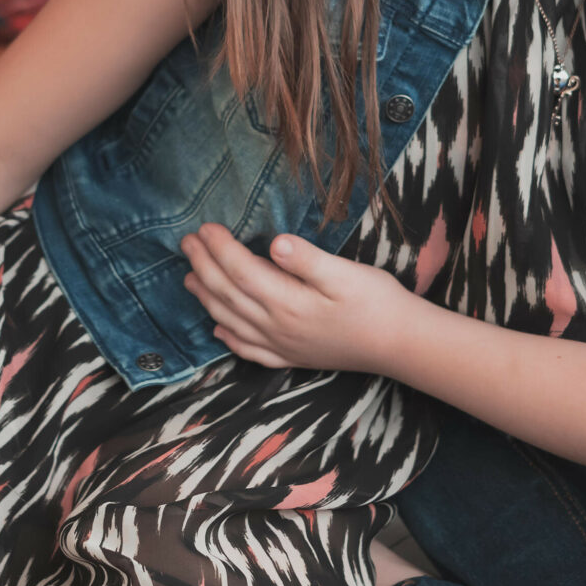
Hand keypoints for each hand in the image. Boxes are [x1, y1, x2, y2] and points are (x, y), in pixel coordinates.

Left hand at [181, 223, 409, 372]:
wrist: (399, 344)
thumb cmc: (376, 302)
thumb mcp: (346, 273)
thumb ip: (307, 260)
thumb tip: (275, 243)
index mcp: (288, 302)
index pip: (241, 271)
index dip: (219, 248)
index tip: (204, 227)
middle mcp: (277, 327)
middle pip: (229, 295)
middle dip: (203, 267)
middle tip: (186, 243)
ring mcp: (282, 346)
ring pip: (232, 321)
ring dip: (206, 299)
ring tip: (189, 279)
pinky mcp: (292, 358)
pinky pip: (250, 351)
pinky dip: (229, 339)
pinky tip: (219, 330)